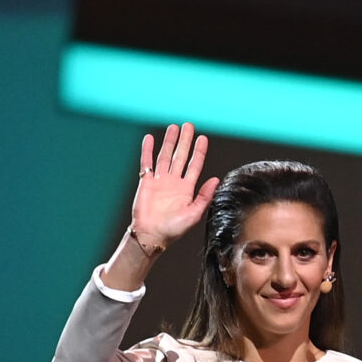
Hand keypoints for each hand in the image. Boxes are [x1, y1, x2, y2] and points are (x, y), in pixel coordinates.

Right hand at [129, 123, 216, 255]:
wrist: (152, 235)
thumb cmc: (173, 229)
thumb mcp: (194, 214)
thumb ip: (204, 196)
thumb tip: (216, 179)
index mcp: (186, 189)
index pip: (194, 166)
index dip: (199, 152)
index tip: (203, 138)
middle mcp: (174, 182)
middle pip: (180, 156)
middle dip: (185, 141)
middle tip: (188, 126)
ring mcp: (160, 181)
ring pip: (165, 156)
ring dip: (169, 142)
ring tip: (173, 128)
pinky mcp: (146, 182)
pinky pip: (147, 163)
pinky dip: (147, 151)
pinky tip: (150, 139)